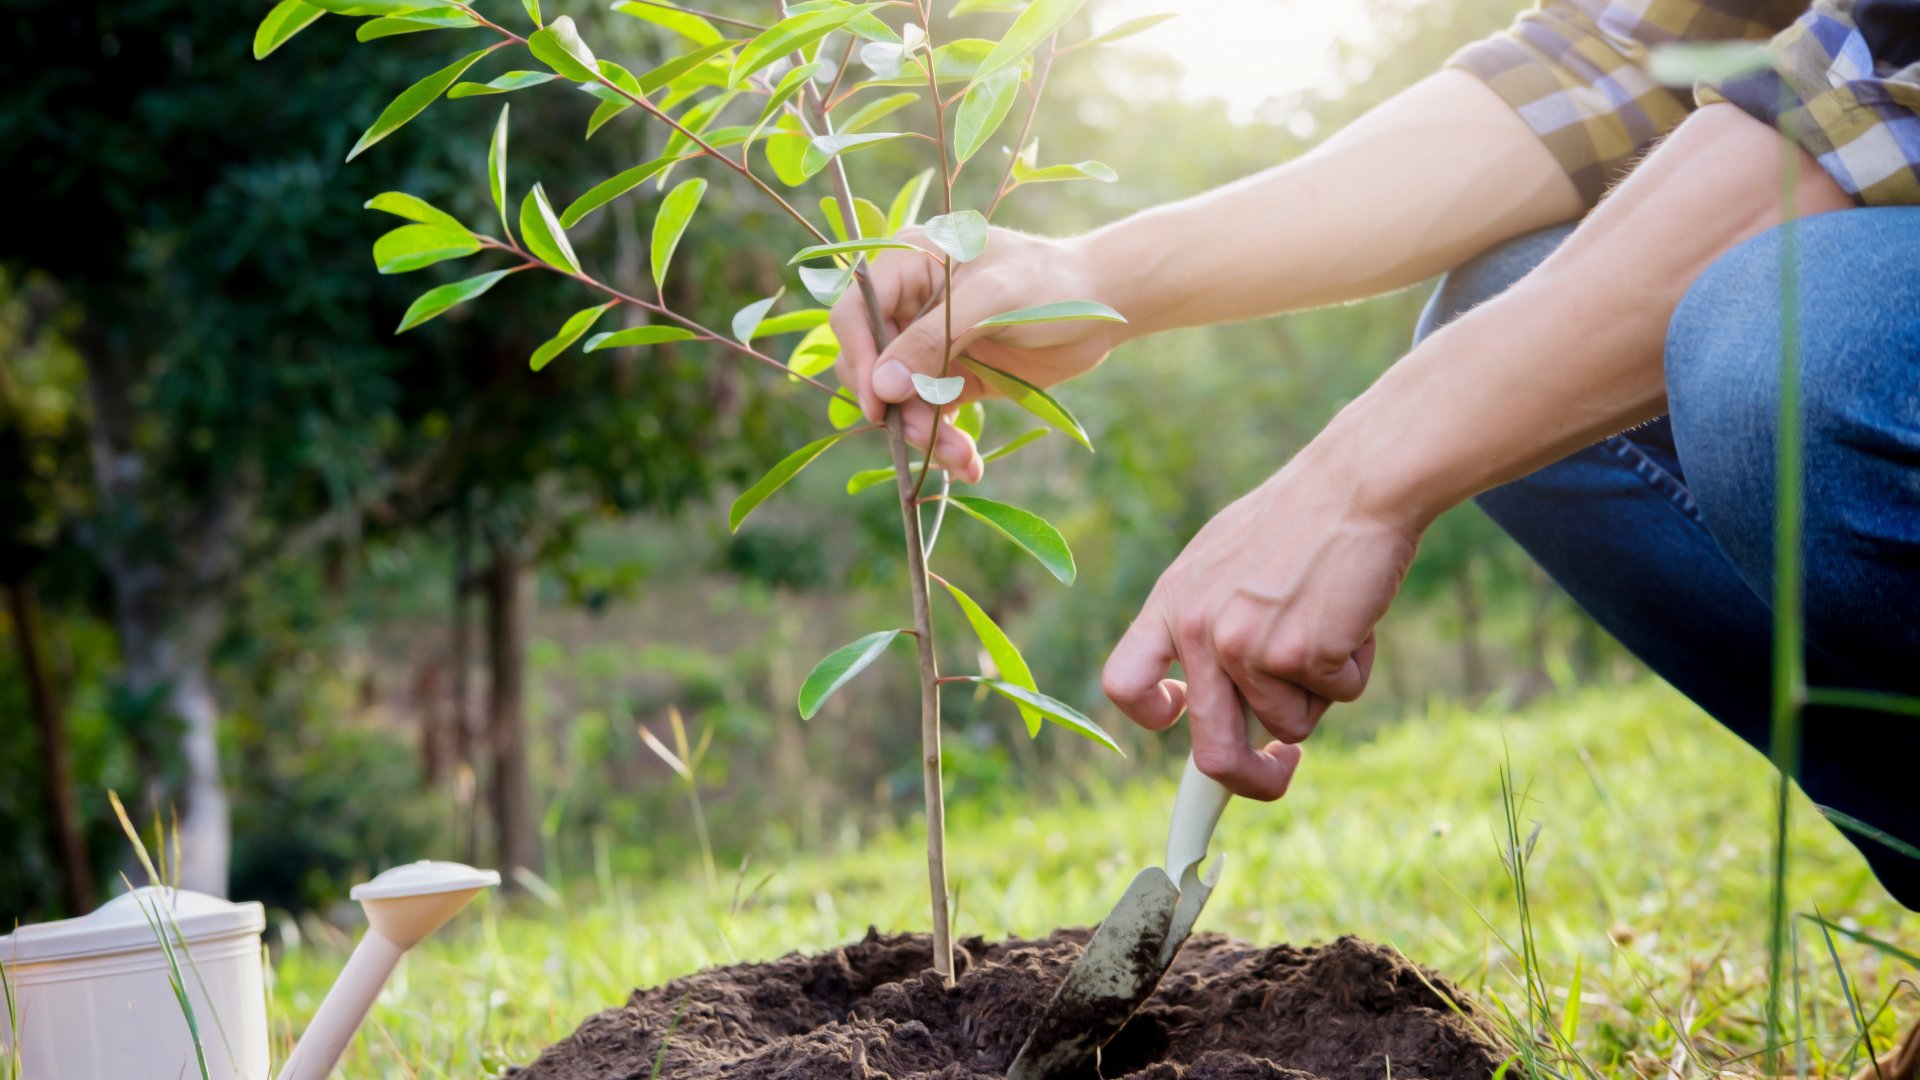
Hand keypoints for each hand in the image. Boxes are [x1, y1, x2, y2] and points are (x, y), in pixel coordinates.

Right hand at [828, 227, 1128, 481]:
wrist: (1104, 306)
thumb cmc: (1050, 284)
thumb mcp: (992, 301)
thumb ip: (934, 339)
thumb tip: (882, 386)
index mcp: (909, 266)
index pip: (856, 312)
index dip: (860, 357)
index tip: (878, 402)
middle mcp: (911, 306)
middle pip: (872, 365)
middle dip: (896, 407)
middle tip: (924, 437)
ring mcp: (930, 346)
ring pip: (901, 400)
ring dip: (924, 434)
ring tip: (962, 458)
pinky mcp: (953, 378)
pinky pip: (931, 416)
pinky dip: (945, 443)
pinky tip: (969, 464)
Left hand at [1100, 451, 1418, 799]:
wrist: (1356, 486)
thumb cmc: (1298, 521)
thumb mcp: (1222, 562)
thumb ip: (1207, 621)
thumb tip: (1211, 696)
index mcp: (1171, 604)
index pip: (1124, 684)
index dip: (1151, 716)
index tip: (1182, 719)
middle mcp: (1200, 631)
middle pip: (1211, 751)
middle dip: (1250, 780)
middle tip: (1280, 771)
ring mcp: (1249, 647)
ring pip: (1292, 722)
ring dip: (1321, 689)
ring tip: (1331, 621)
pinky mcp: (1304, 654)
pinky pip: (1340, 696)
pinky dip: (1355, 668)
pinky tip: (1354, 615)